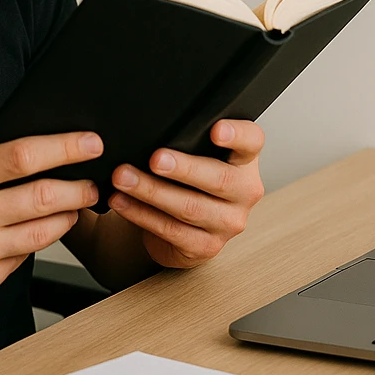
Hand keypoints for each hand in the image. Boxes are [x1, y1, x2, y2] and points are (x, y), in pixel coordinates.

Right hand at [0, 128, 101, 313]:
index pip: (25, 155)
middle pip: (44, 195)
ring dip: (67, 216)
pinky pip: (24, 257)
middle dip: (79, 187)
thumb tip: (11, 128)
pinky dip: (37, 242)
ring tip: (75, 206)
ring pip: (43, 231)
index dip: (65, 147)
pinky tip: (40, 232)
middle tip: (93, 182)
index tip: (91, 143)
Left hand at [106, 120, 264, 268]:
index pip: (252, 141)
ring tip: (123, 178)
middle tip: (155, 159)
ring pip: (190, 207)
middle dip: (183, 168)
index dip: (237, 134)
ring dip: (151, 191)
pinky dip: (141, 214)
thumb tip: (149, 128)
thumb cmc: (189, 182)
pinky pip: (171, 230)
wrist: (187, 229)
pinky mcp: (206, 246)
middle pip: (220, 178)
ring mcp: (228, 223)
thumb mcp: (196, 157)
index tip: (216, 130)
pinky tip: (122, 201)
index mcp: (244, 161)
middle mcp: (244, 192)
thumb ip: (187, 141)